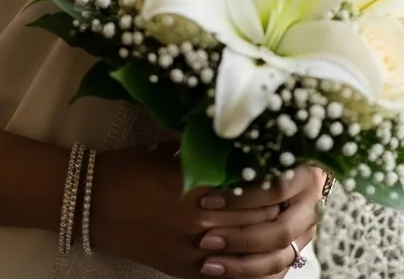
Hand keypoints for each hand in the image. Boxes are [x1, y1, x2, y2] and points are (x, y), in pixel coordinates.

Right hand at [88, 145, 320, 278]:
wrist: (93, 203)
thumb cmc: (132, 167)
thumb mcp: (172, 150)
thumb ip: (211, 151)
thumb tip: (248, 138)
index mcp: (199, 187)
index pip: (259, 190)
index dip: (284, 180)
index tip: (301, 165)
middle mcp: (202, 224)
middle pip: (262, 221)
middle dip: (289, 206)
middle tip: (310, 191)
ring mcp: (196, 253)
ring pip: (255, 253)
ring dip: (280, 239)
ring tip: (297, 221)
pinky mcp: (188, 272)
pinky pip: (236, 278)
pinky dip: (260, 270)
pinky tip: (277, 257)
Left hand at [196, 165, 324, 277]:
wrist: (290, 169)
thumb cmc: (262, 154)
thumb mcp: (255, 151)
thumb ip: (239, 159)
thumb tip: (205, 164)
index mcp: (304, 175)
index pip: (274, 190)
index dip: (240, 198)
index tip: (205, 203)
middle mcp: (310, 207)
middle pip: (280, 231)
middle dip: (240, 238)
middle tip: (205, 240)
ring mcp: (305, 233)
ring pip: (279, 258)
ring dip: (242, 266)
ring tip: (209, 264)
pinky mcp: (296, 251)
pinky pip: (276, 273)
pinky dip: (250, 277)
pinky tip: (224, 273)